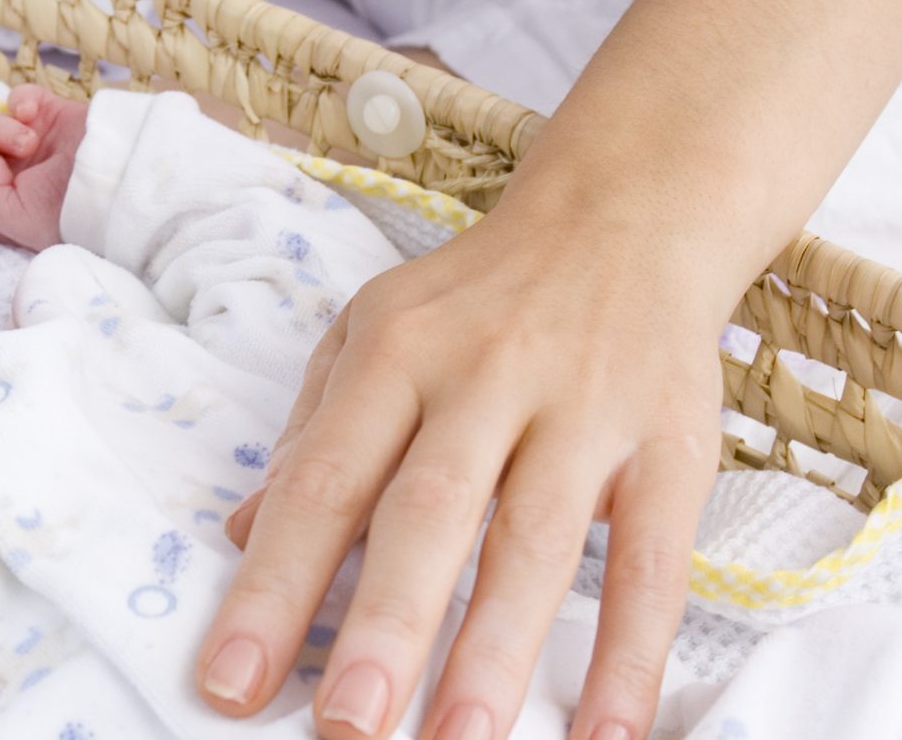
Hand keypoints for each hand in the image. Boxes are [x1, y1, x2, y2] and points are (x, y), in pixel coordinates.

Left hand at [0, 83, 89, 249]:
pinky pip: (19, 98)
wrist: (116, 176)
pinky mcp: (49, 115)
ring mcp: (32, 146)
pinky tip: (32, 112)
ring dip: (1, 131)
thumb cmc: (71, 210)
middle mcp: (16, 178)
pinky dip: (20, 100)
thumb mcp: (18, 224)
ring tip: (28, 140)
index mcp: (7, 210)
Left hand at [194, 203, 724, 739]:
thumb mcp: (372, 334)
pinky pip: (656, 558)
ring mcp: (585, 408)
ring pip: (536, 539)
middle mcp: (485, 374)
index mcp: (394, 351)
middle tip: (343, 729)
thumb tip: (240, 535)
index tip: (229, 682)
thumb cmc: (476, 296)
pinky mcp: (672, 442)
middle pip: (430, 511)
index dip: (274, 584)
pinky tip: (606, 734)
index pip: (324, 481)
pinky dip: (633, 651)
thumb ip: (313, 435)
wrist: (626, 213)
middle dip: (384, 626)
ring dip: (496, 652)